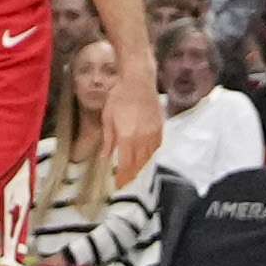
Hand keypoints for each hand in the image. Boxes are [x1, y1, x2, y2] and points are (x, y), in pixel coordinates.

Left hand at [102, 59, 162, 184]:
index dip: (123, 177)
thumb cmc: (119, 96)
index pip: (126, 165)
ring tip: (134, 171)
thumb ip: (108, 140)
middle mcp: (143, 138)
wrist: (139, 80)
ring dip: (141, 166)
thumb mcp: (108, 118)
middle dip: (131, 174)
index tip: (118, 185)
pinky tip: (145, 156)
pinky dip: (150, 155)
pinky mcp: (160, 127)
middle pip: (139, 164)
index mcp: (128, 137)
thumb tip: (106, 157)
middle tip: (125, 181)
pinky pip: (156, 147)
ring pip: (149, 157)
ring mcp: (153, 133)